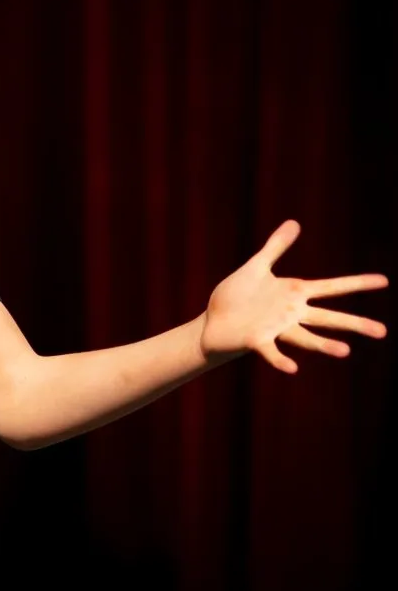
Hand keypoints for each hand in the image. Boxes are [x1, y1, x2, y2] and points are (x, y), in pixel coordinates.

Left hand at [200, 219, 387, 373]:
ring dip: (324, 345)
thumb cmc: (235, 297)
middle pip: (328, 318)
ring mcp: (275, 329)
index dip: (357, 283)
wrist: (211, 323)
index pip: (332, 287)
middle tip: (383, 332)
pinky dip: (280, 360)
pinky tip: (293, 368)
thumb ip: (275, 247)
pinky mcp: (255, 341)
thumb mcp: (256, 267)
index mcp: (293, 294)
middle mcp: (290, 314)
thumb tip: (294, 222)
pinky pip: (271, 351)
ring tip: (345, 351)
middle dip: (355, 324)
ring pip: (305, 338)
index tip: (385, 280)